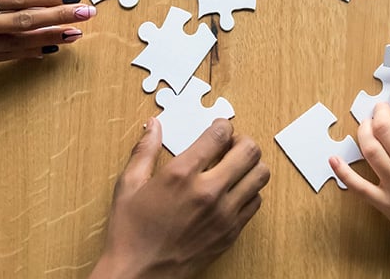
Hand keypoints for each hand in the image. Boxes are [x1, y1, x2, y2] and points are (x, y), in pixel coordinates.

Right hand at [91, 119, 269, 278]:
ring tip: (235, 167)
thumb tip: (154, 126)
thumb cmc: (130, 232)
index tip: (218, 128)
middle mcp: (208, 191)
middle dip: (242, 141)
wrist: (139, 276)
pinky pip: (256, 202)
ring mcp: (224, 214)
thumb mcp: (129, 185)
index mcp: (181, 174)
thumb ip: (144, 150)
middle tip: (230, 145)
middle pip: (249, 151)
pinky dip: (249, 191)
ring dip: (250, 165)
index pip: (220, 135)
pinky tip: (232, 192)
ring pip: (260, 175)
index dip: (222, 125)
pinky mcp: (231, 233)